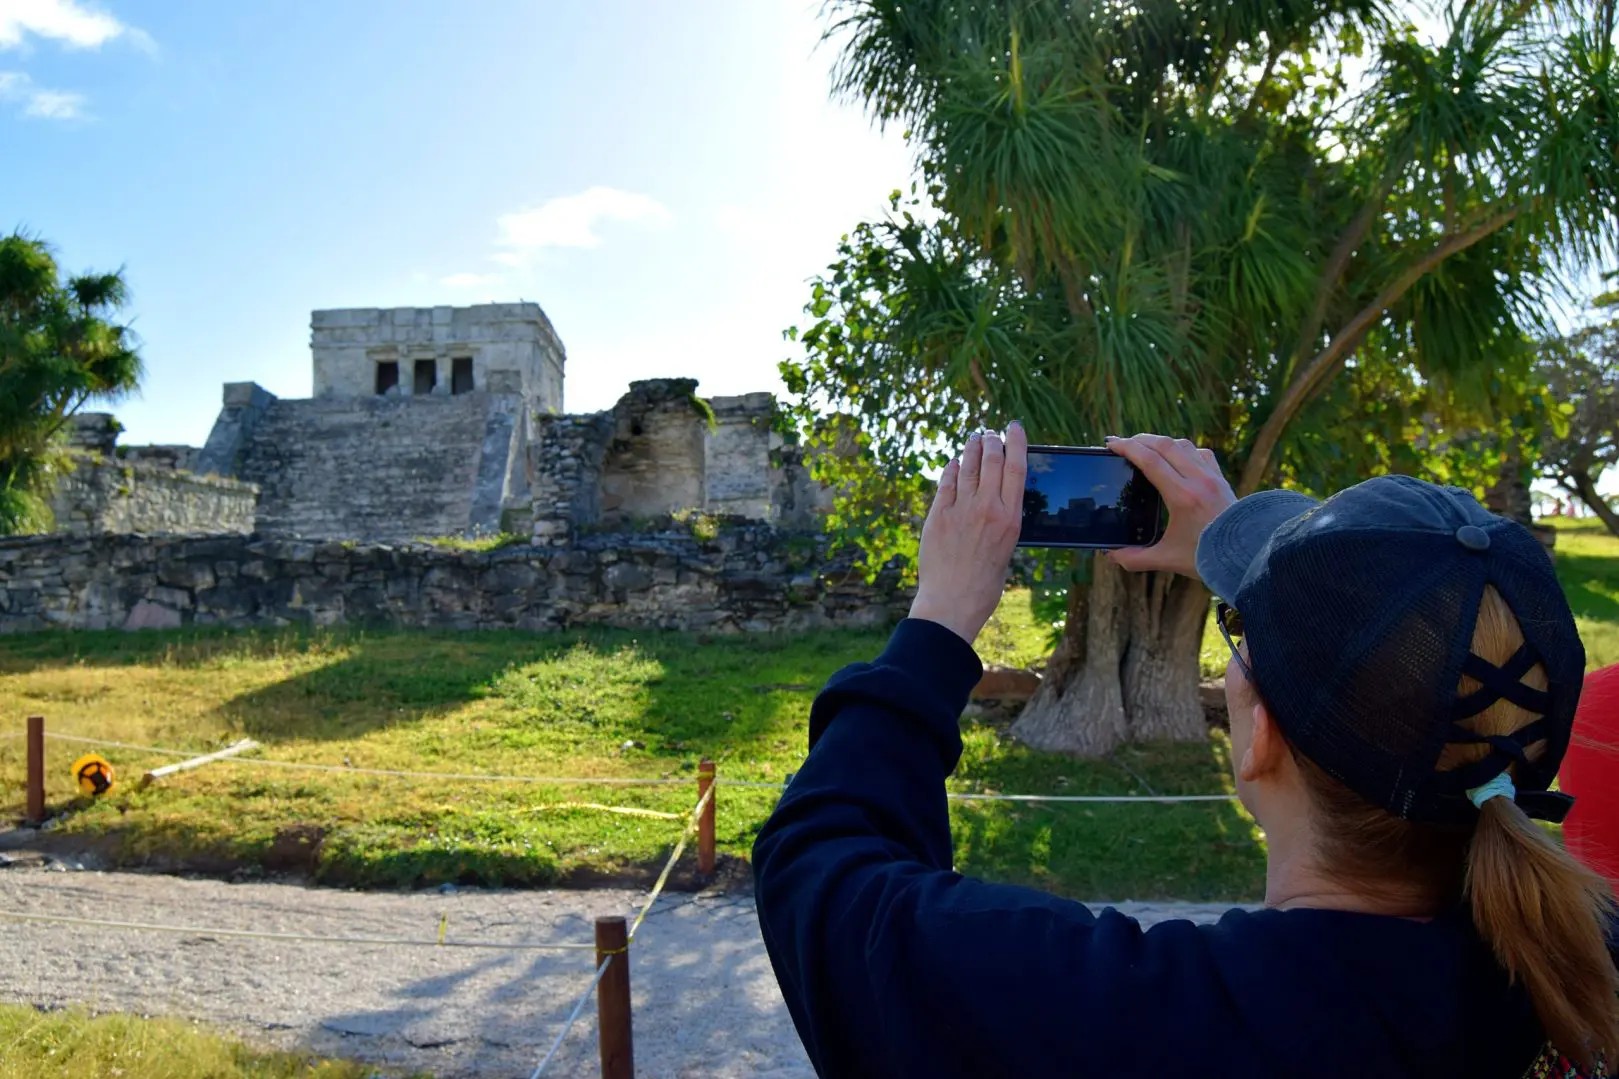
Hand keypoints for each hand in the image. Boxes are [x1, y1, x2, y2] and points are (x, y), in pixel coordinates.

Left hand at [908, 424, 1027, 645]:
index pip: (1016, 468)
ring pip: (967, 467)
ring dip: (971, 449)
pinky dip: (951, 469)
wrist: (953, 601)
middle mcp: (987, 508)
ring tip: (973, 439)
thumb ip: (1002, 519)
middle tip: (990, 433)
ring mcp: (961, 510)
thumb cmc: (984, 583)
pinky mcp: (938, 516)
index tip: (1014, 427)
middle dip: (991, 441)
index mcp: (1010, 518)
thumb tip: (997, 497)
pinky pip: (946, 483)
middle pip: (991, 460)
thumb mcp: (1006, 547)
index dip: (1016, 442)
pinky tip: (954, 463)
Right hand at [1104, 433, 1234, 579]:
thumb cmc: (1209, 558)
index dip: (1127, 448)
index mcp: (1183, 497)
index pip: (1150, 460)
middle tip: (1123, 443)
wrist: (1249, 556)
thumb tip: (1111, 556)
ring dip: (1161, 442)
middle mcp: (1199, 480)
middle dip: (1140, 440)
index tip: (1112, 444)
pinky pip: (1201, 453)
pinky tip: (1176, 457)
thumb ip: (1137, 558)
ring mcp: (1213, 477)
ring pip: (1184, 445)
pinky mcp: (1222, 480)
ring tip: (1146, 447)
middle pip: (1165, 445)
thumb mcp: (1168, 559)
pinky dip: (1184, 449)